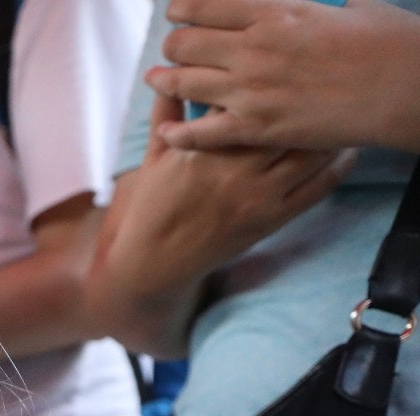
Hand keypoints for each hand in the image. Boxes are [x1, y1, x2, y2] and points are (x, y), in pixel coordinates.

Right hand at [121, 90, 352, 285]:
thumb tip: (168, 81)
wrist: (153, 260)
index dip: (266, 84)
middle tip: (323, 88)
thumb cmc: (152, 206)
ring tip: (338, 116)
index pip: (244, 103)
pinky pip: (316, 190)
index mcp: (203, 147)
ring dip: (329, 133)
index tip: (280, 73)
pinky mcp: (270, 220)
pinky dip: (337, 169)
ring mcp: (255, 196)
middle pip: (286, 123)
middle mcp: (234, 168)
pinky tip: (344, 153)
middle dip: (306, 103)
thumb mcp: (154, 156)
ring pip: (309, 154)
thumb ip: (166, 116)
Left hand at [151, 0, 419, 151]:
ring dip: (165, 80)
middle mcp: (255, 49)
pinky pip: (202, 131)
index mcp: (277, 13)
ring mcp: (252, 90)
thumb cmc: (388, 43)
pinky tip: (165, 130)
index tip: (175, 12)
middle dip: (174, 44)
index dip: (183, 9)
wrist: (403, 88)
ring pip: (185, 83)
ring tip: (155, 78)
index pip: (208, 6)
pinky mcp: (258, 127)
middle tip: (170, 48)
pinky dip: (179, 130)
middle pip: (187, 43)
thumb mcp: (356, 3)